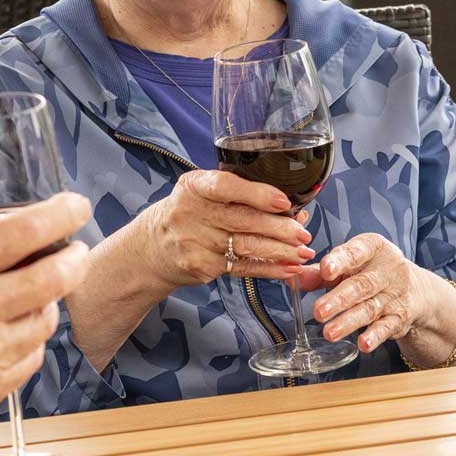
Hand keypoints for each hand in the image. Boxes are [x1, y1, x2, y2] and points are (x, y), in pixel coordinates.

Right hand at [0, 192, 90, 455]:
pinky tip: (7, 333)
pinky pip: (31, 358)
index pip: (25, 231)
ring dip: (47, 301)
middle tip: (73, 250)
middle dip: (73, 257)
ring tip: (29, 295)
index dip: (61, 214)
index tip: (73, 206)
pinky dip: (29, 341)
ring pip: (47, 318)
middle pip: (56, 276)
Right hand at [132, 170, 313, 290]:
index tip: (283, 202)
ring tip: (303, 252)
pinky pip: (242, 268)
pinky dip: (269, 269)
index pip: (226, 186)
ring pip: (246, 247)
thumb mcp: (200, 193)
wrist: (151, 249)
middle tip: (304, 233)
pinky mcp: (200, 267)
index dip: (256, 194)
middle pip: (243, 220)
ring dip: (280, 251)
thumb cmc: (187, 215)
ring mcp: (193, 243)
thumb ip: (238, 195)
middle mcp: (190, 213)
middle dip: (279, 228)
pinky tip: (288, 269)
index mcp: (193, 186)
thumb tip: (291, 208)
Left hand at [299, 232, 432, 353]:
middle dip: (339, 299)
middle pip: (361, 285)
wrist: (414, 289)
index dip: (341, 261)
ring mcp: (395, 295)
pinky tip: (363, 344)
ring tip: (329, 332)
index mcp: (373, 248)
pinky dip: (375, 336)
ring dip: (349, 322)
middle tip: (318, 311)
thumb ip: (319, 272)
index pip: (356, 252)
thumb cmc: (370, 271)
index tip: (325, 270)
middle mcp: (388, 270)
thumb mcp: (349, 264)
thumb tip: (292, 278)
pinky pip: (387, 327)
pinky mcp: (399, 317)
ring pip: (370, 308)